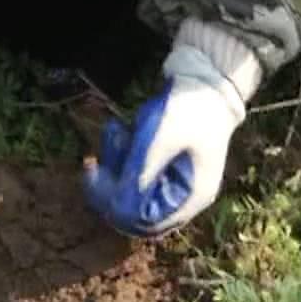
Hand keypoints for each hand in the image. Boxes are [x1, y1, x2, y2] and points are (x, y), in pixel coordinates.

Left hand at [84, 44, 246, 238]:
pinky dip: (122, 154)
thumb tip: (116, 206)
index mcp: (191, 197)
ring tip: (114, 132)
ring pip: (131, 190)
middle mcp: (184, 196)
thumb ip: (140, 173)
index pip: (147, 223)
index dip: (117, 207)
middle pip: (137, 210)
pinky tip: (119, 129)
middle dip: (111, 185)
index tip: (96, 179)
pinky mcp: (164, 165)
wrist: (207, 78)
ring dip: (114, 164)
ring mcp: (174, 181)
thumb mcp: (162, 139)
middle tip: (93, 161)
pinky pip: (134, 171)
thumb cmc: (191, 110)